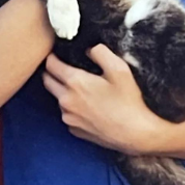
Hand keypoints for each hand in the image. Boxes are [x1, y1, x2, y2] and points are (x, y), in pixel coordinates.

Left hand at [43, 46, 164, 154]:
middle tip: (62, 68)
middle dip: (52, 72)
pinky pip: (68, 114)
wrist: (137, 134)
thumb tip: (88, 50)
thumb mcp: (120, 69)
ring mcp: (68, 117)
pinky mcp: (74, 130)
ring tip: (81, 90)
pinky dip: (72, 108)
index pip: (51, 64)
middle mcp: (66, 100)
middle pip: (47, 81)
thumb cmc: (129, 102)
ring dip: (63, 92)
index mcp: (75, 83)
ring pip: (57, 99)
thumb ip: (100, 53)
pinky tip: (88, 107)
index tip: (57, 54)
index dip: (53, 57)